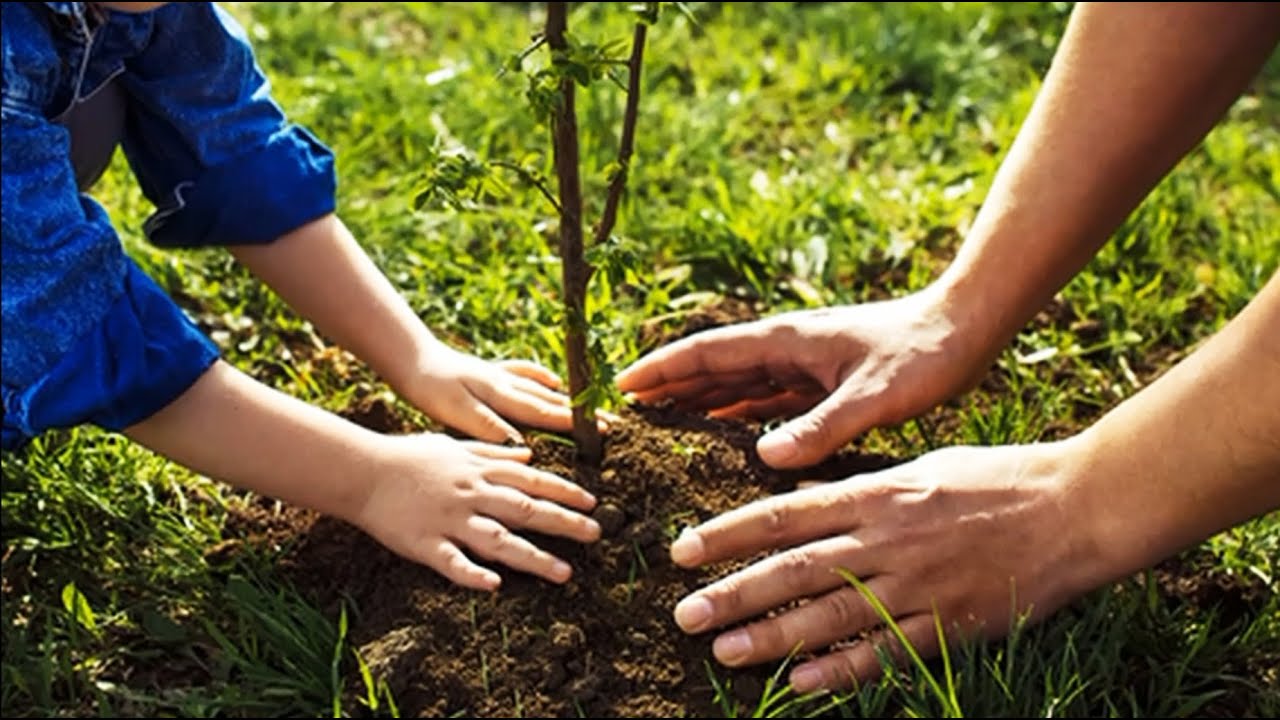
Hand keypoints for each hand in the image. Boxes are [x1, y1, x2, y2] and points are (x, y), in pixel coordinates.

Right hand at [353, 432, 601, 590]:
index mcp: (479, 472)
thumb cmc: (410, 457)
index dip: (564, 491)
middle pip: (525, 509)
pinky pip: (451, 562)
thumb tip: (528, 455)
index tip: (593, 502)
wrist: (363, 470)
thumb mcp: (456, 445)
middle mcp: (471, 495)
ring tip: (564, 572)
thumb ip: (493, 452)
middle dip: (563, 521)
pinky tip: (495, 585)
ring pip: (497, 539)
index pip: (531, 481)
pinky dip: (472, 573)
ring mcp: (449, 520)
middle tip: (596, 534)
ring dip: (533, 556)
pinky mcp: (425, 543)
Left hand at [406, 343, 603, 443]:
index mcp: (502, 395)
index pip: (547, 412)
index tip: (604, 430)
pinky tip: (553, 381)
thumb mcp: (456, 411)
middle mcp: (508, 383)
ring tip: (593, 405)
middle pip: (552, 399)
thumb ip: (489, 427)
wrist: (410, 359)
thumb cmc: (431, 389)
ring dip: (568, 397)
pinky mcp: (491, 371)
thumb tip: (522, 444)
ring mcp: (501, 374)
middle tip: (612, 421)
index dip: (576, 423)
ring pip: (543, 387)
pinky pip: (525, 372)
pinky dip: (543, 377)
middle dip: (582, 412)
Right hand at [617, 288, 988, 467]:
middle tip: (625, 411)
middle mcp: (787, 348)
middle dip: (667, 384)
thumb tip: (765, 458)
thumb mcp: (874, 396)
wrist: (966, 329)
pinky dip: (737, 413)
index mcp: (787, 340)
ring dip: (697, 399)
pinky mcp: (822, 381)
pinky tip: (724, 432)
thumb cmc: (924, 354)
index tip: (621, 385)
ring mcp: (803, 363)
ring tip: (660, 422)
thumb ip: (822, 427)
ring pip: (736, 383)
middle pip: (712, 367)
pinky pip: (765, 399)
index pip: (707, 352)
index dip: (662, 369)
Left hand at [667, 442, 1099, 692]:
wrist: (1075, 506)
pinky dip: (842, 670)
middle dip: (732, 591)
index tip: (682, 549)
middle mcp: (887, 538)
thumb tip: (802, 498)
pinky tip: (800, 684)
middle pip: (793, 569)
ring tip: (723, 651)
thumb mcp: (919, 467)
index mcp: (876, 492)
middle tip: (683, 614)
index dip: (727, 534)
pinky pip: (886, 653)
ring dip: (771, 636)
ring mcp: (918, 584)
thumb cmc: (996, 479)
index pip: (783, 514)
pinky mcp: (950, 624)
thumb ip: (859, 488)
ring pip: (829, 616)